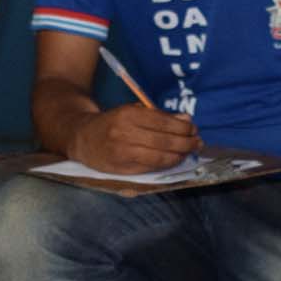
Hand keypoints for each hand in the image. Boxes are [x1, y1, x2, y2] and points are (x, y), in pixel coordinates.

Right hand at [68, 104, 198, 172]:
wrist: (83, 138)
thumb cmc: (113, 122)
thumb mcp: (132, 110)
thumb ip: (159, 115)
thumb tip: (186, 120)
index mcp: (128, 115)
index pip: (163, 122)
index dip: (183, 127)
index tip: (193, 128)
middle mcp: (124, 134)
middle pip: (164, 141)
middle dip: (186, 142)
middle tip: (197, 142)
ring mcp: (123, 153)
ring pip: (160, 157)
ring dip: (179, 156)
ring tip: (189, 152)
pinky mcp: (122, 169)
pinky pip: (151, 168)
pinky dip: (166, 165)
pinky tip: (174, 160)